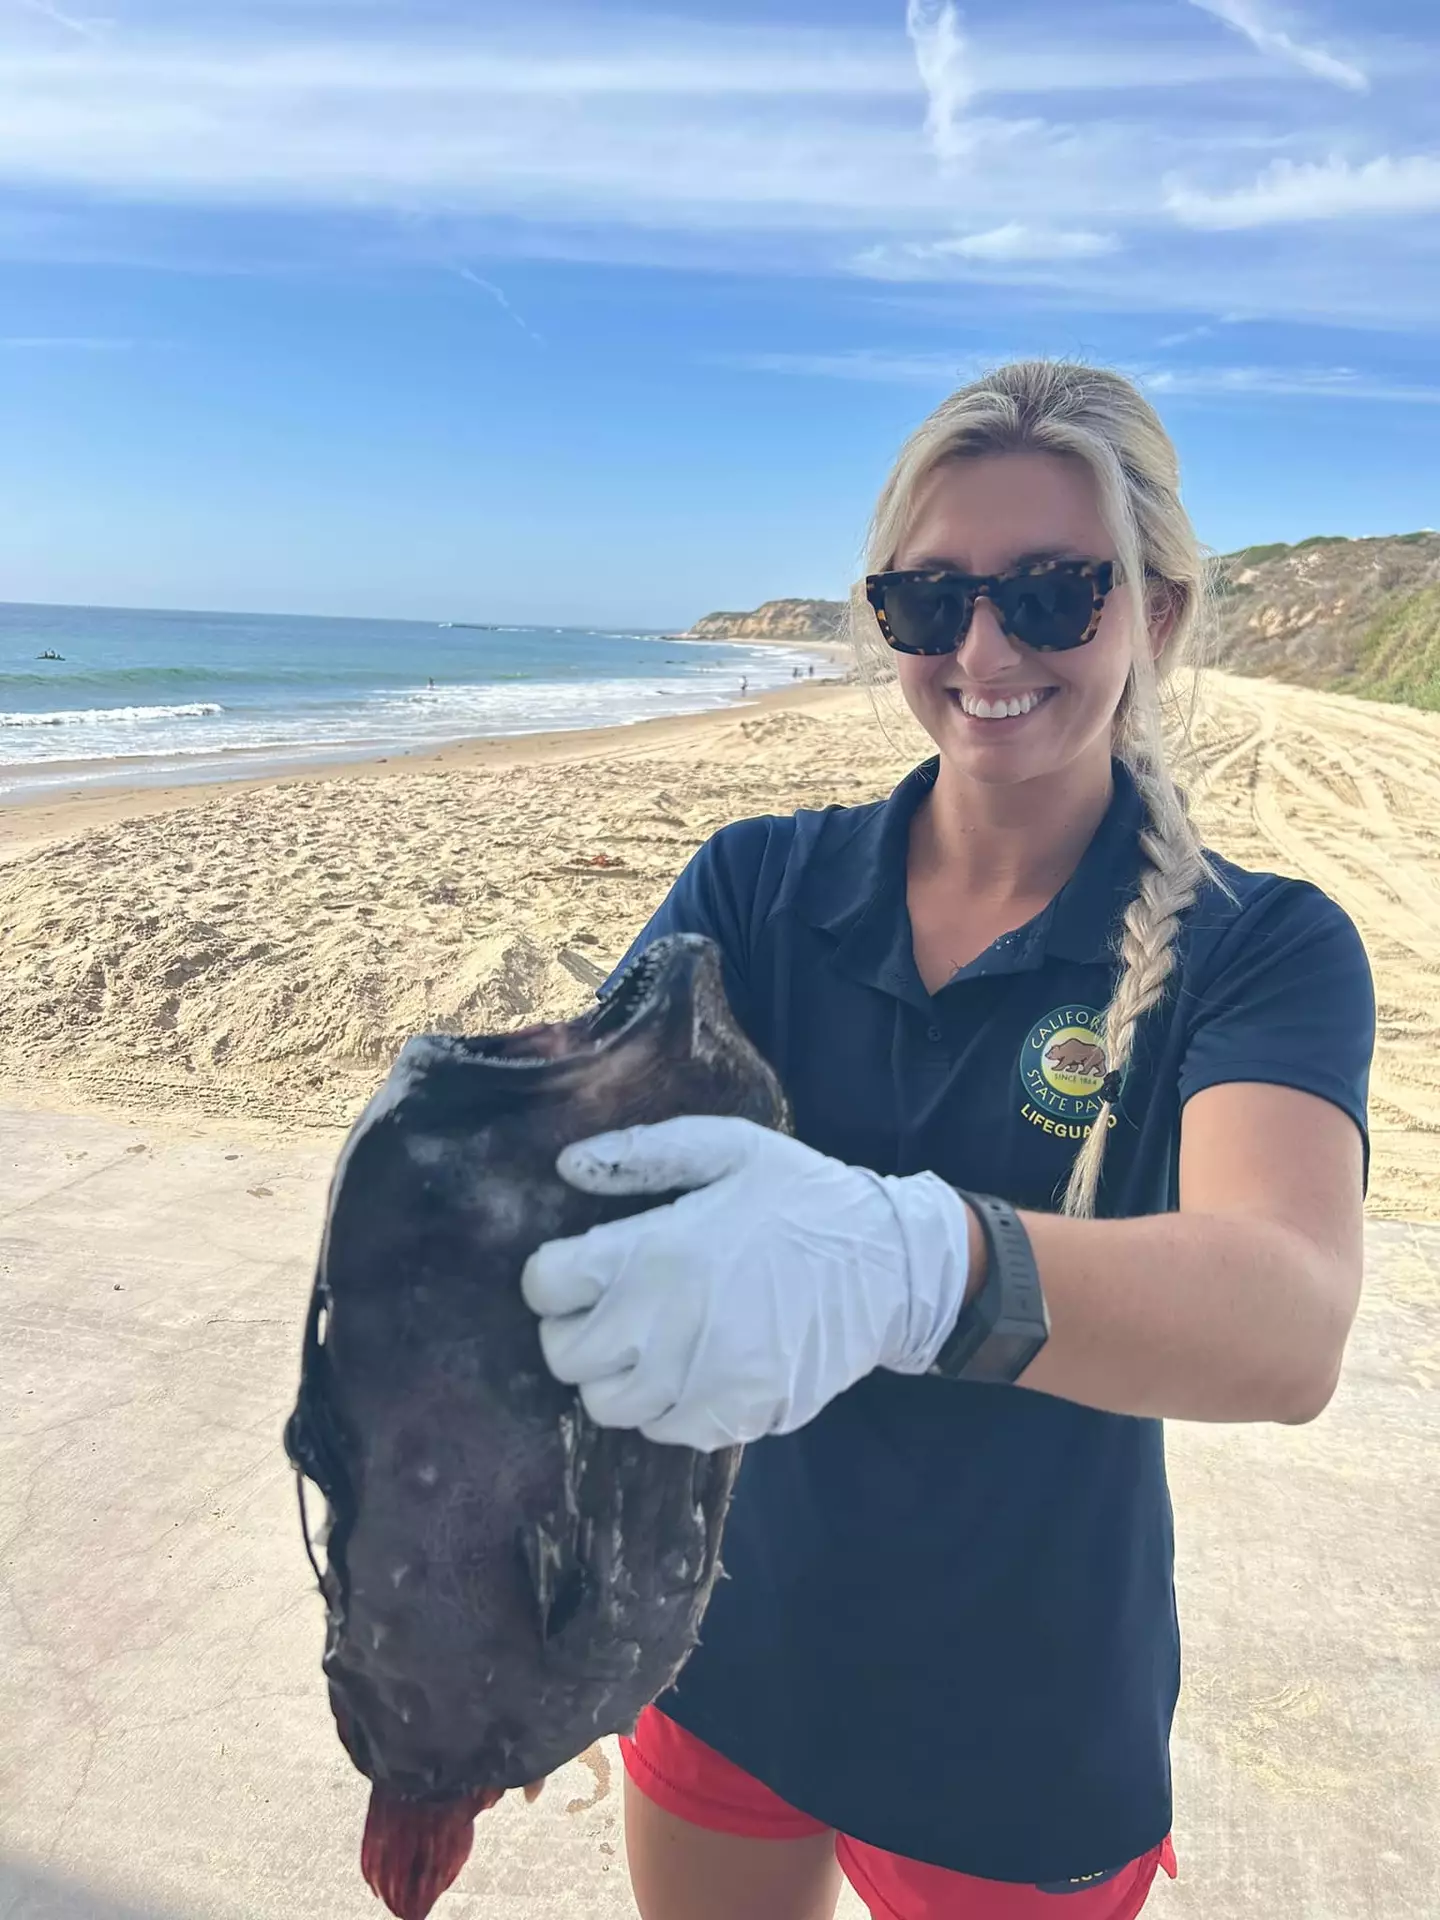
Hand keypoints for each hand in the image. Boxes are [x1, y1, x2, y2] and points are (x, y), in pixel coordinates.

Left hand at [520, 1117, 972, 1450]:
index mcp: (653, 1252)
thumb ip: (643, 1154)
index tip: (577, 1267)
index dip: (552, 1274)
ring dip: (614, 1374)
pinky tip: (690, 1368)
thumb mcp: (729, 1148)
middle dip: (572, 1330)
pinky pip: (661, 1431)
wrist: (889, 1267)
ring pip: (604, 1404)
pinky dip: (663, 1407)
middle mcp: (664, 1325)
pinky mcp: (733, 1417)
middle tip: (608, 1309)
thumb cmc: (802, 1198)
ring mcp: (698, 1381)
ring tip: (647, 1342)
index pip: (544, 1285)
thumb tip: (567, 1167)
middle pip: (562, 1355)